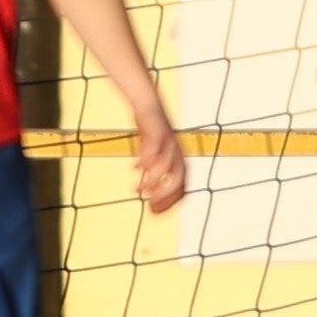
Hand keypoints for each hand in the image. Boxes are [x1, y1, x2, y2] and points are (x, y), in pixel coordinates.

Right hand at [127, 99, 188, 215]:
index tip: (152, 212)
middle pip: (178, 180)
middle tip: (148, 206)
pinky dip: (145, 159)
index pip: (182, 189)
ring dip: (152, 180)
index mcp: (180, 161)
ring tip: (137, 189)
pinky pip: (154, 148)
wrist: (149, 104)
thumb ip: (152, 171)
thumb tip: (145, 190)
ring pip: (166, 166)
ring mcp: (169, 142)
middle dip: (164, 195)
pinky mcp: (158, 131)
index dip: (170, 203)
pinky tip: (134, 167)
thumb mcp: (154, 154)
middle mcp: (178, 153)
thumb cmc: (151, 132)